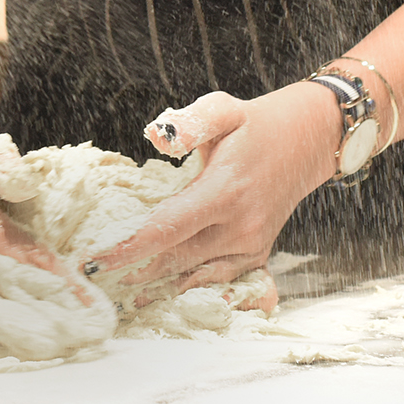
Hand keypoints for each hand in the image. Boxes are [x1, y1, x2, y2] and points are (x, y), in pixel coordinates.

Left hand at [87, 86, 340, 302]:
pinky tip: (164, 295)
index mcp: (225, 191)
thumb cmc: (255, 124)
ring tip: (122, 293)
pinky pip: (220, 279)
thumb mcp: (223, 109)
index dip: (129, 248)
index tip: (96, 261)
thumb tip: (155, 137)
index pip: (167, 229)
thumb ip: (189, 122)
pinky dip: (191, 287)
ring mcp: (253, 245)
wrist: (308, 141)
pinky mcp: (258, 253)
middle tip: (96, 280)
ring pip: (197, 275)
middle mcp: (241, 226)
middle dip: (135, 271)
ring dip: (159, 285)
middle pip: (177, 259)